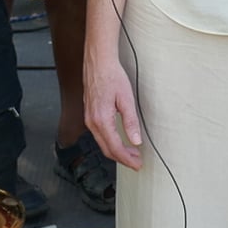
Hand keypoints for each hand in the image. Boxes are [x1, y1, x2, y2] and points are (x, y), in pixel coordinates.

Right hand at [85, 51, 144, 168]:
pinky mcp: (89, 114)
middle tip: (137, 162)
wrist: (98, 62)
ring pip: (102, 143)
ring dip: (116, 151)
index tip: (138, 165)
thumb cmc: (112, 76)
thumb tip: (136, 141)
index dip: (127, 159)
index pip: (115, 148)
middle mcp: (92, 122)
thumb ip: (130, 121)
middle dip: (122, 158)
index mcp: (101, 120)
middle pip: (107, 149)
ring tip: (132, 153)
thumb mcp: (126, 99)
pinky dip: (110, 142)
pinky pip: (99, 135)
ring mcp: (89, 119)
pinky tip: (119, 140)